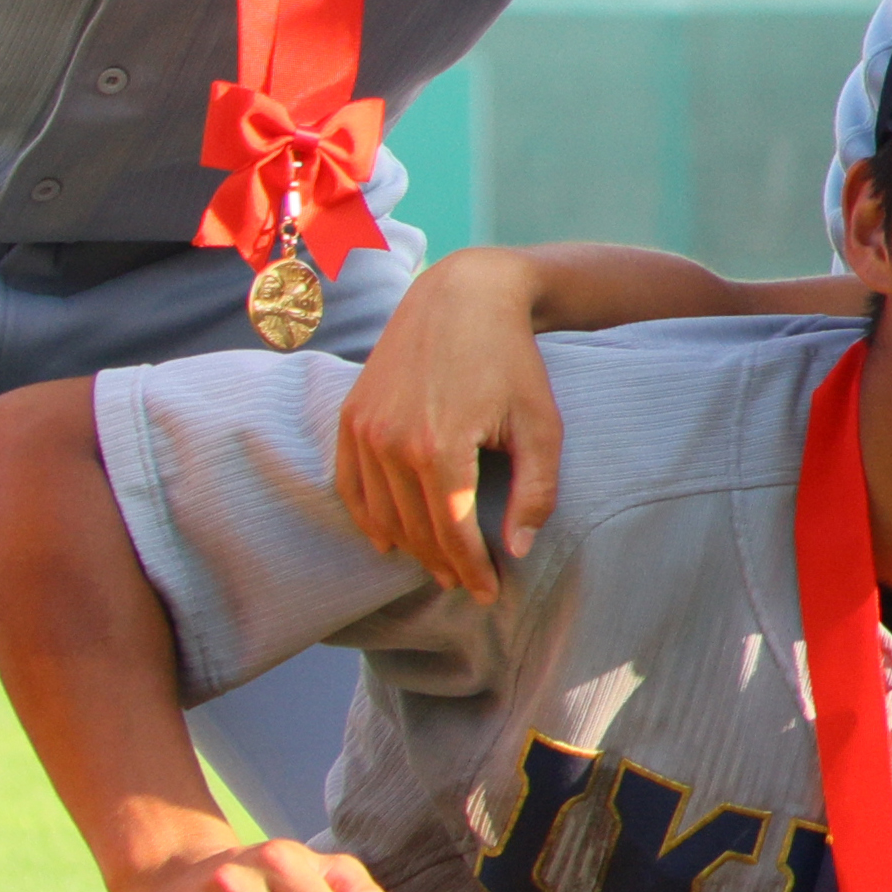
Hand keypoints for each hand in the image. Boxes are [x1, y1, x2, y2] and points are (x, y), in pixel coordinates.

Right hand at [330, 257, 566, 600]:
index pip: (453, 534)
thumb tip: (517, 549)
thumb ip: (535, 491)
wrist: (462, 298)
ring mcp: (363, 431)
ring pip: (381, 514)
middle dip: (444, 564)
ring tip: (438, 565)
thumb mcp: (542, 424)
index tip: (490, 593)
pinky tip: (388, 538)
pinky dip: (367, 518)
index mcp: (440, 449)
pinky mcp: (349, 418)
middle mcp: (391, 445)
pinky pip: (350, 486)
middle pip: (416, 529)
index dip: (473, 570)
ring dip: (409, 547)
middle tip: (468, 585)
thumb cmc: (512, 361)